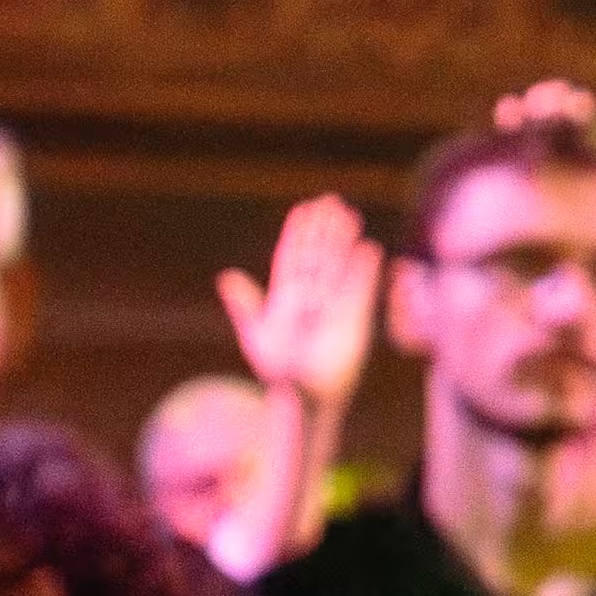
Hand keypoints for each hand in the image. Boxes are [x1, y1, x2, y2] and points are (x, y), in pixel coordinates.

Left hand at [215, 192, 382, 412]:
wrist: (304, 395)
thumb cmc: (279, 371)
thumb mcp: (257, 335)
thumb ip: (245, 305)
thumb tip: (226, 277)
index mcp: (285, 296)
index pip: (291, 257)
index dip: (298, 233)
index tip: (304, 209)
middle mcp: (310, 296)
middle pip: (317, 254)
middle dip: (323, 229)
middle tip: (329, 200)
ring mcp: (333, 305)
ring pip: (337, 266)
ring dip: (343, 241)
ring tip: (349, 214)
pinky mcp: (354, 319)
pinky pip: (360, 289)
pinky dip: (364, 270)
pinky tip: (368, 248)